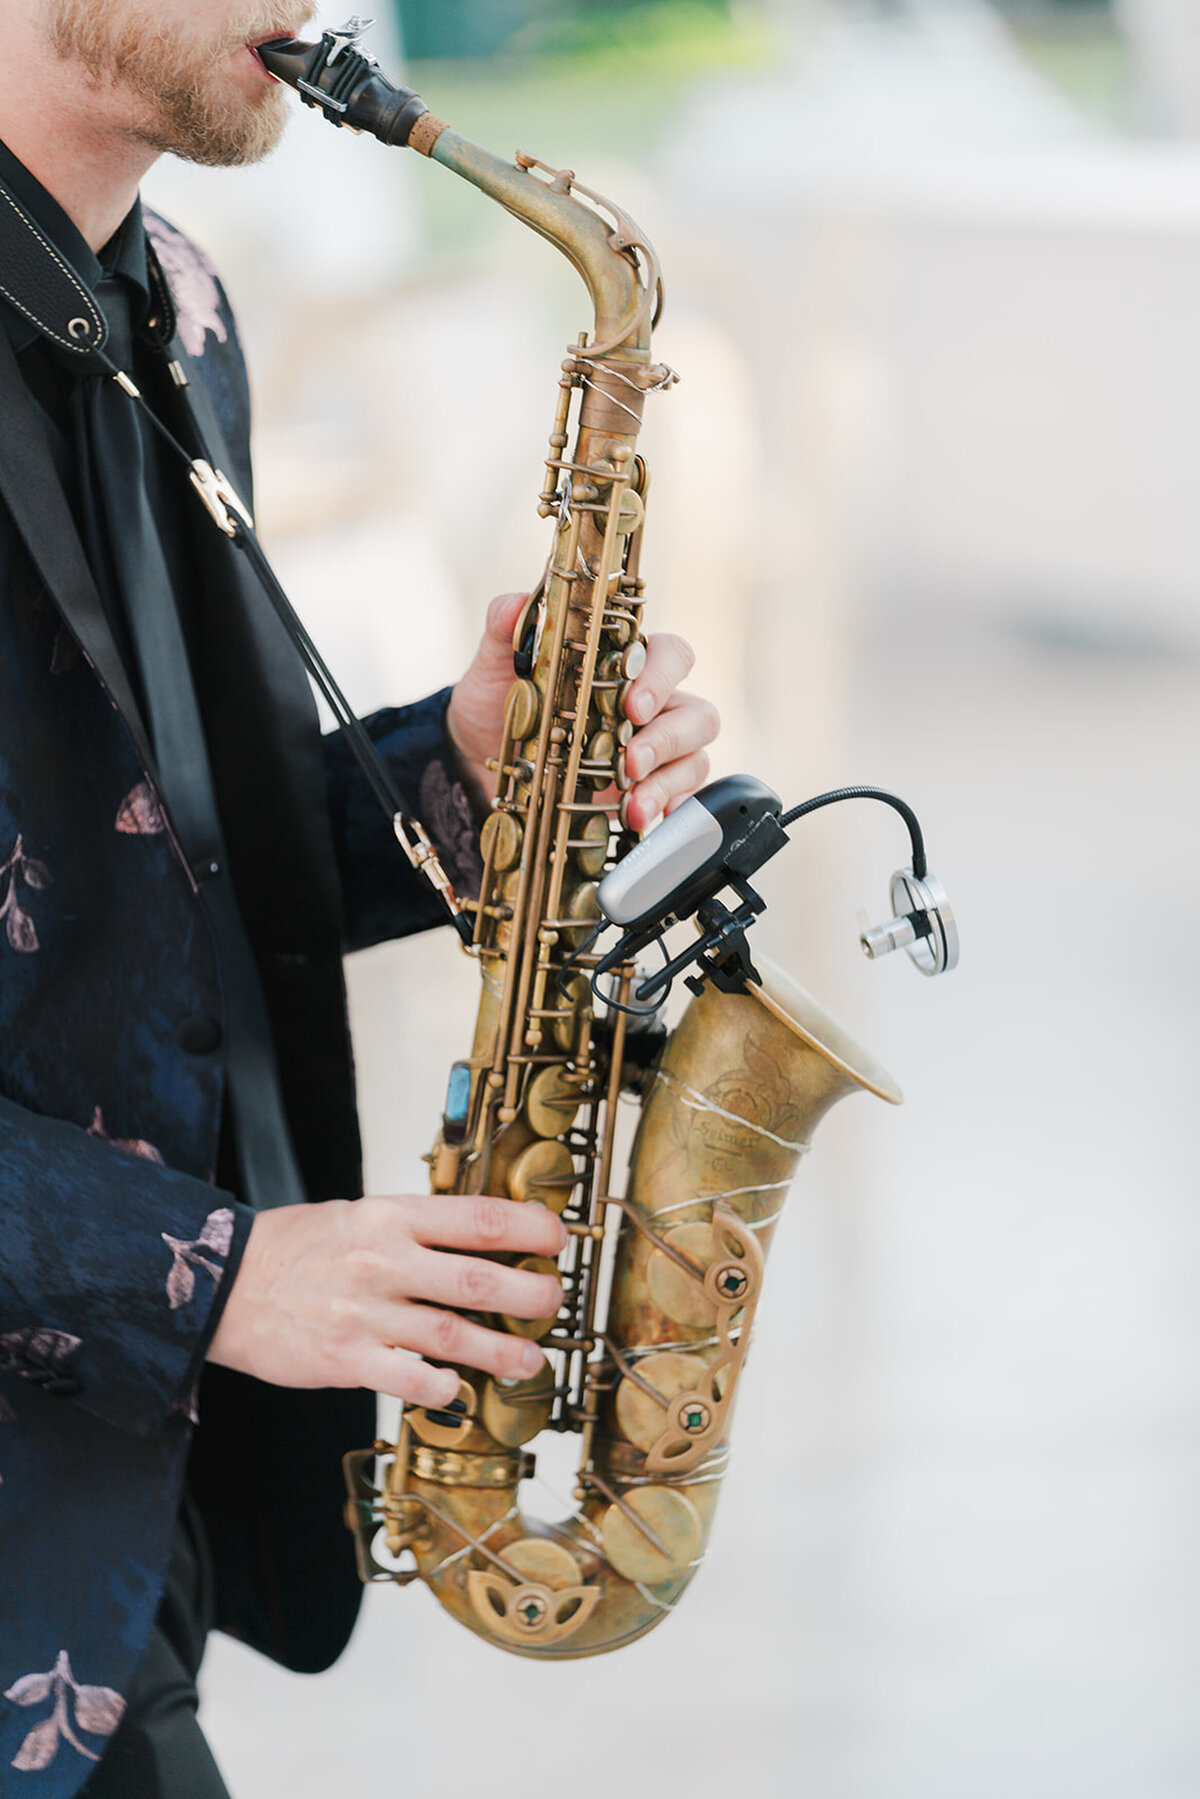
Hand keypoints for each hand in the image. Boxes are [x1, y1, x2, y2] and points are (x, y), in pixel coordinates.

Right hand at [207, 1194, 566, 1409]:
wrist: (221, 1284)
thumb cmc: (295, 1248)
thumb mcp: (357, 1215)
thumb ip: (414, 1228)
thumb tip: (481, 1237)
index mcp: (390, 1217)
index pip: (478, 1217)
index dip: (530, 1228)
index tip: (557, 1238)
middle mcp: (383, 1262)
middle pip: (478, 1279)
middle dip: (530, 1295)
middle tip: (553, 1303)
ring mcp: (364, 1313)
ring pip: (453, 1335)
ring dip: (502, 1352)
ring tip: (530, 1361)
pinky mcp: (346, 1359)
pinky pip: (409, 1379)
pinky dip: (442, 1387)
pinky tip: (458, 1390)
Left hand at [446, 592, 719, 832]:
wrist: (480, 761)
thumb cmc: (497, 704)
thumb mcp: (494, 665)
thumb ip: (505, 628)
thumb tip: (516, 605)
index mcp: (626, 666)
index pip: (671, 656)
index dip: (662, 677)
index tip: (633, 705)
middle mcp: (651, 706)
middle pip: (696, 714)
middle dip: (667, 740)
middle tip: (629, 762)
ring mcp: (654, 752)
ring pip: (695, 758)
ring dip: (668, 781)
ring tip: (631, 805)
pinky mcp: (646, 791)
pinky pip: (682, 798)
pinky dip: (667, 808)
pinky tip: (641, 819)